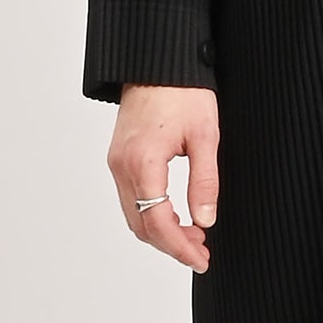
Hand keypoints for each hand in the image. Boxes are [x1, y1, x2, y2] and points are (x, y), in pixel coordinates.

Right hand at [108, 84, 219, 270]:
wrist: (157, 62)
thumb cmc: (184, 92)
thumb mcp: (205, 137)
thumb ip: (205, 182)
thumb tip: (205, 221)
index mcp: (143, 163)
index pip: (157, 222)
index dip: (180, 248)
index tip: (201, 260)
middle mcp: (122, 166)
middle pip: (141, 226)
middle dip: (171, 245)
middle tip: (202, 252)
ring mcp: (116, 163)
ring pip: (133, 215)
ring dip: (161, 232)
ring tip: (194, 236)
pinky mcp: (119, 158)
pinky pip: (130, 199)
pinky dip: (151, 215)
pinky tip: (176, 215)